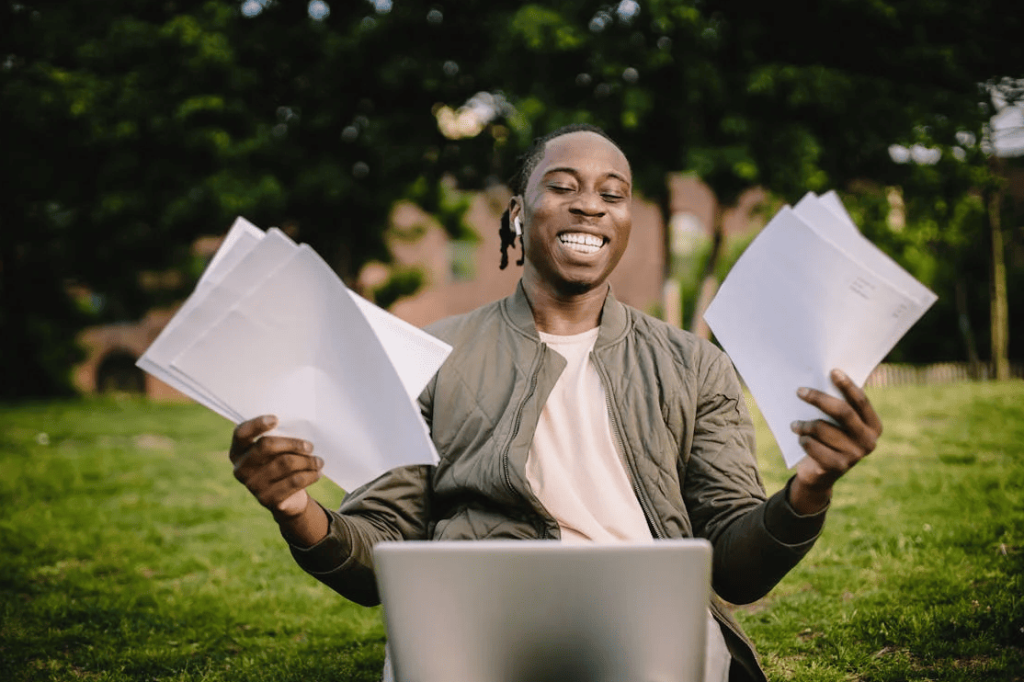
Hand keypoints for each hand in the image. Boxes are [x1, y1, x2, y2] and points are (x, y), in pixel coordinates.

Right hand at [229, 415, 323, 519]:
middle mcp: (241, 468)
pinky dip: (310, 475)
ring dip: (308, 461)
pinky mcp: (267, 499)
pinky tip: (317, 473)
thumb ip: (280, 438)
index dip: (257, 424)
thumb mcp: (277, 450)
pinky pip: (294, 481)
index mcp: (238, 451)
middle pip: (266, 446)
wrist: (287, 498)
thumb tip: (301, 427)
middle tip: (310, 446)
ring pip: (285, 463)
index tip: (276, 419)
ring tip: (318, 461)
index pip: (241, 433)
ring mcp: (252, 486)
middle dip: (293, 443)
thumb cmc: (281, 463)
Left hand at [789, 369, 882, 513]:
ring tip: (795, 425)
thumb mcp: (839, 424)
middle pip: (842, 412)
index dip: (847, 385)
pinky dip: (803, 440)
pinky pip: (812, 445)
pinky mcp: (837, 467)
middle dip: (818, 399)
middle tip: (800, 391)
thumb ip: (841, 405)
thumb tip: (828, 374)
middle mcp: (869, 442)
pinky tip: (801, 440)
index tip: (832, 371)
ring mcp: (855, 456)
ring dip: (803, 424)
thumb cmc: (830, 439)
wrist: (820, 474)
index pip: (861, 401)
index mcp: (874, 426)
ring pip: (822, 428)